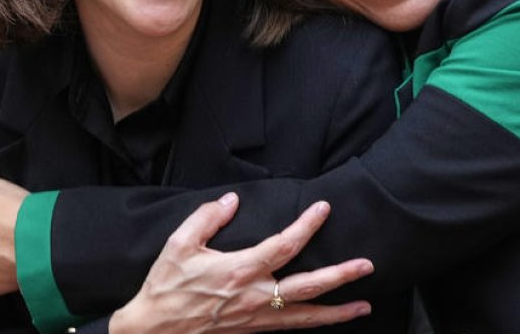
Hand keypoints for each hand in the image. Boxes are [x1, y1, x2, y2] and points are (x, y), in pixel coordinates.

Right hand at [110, 194, 373, 333]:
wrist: (153, 331)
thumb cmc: (165, 287)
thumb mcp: (178, 244)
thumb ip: (207, 218)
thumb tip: (232, 200)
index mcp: (239, 270)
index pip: (284, 245)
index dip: (307, 225)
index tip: (324, 208)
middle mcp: (254, 297)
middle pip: (307, 287)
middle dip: (340, 276)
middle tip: (366, 266)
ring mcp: (256, 318)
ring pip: (305, 316)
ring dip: (337, 311)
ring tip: (364, 306)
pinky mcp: (252, 331)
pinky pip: (290, 328)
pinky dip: (314, 323)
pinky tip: (329, 319)